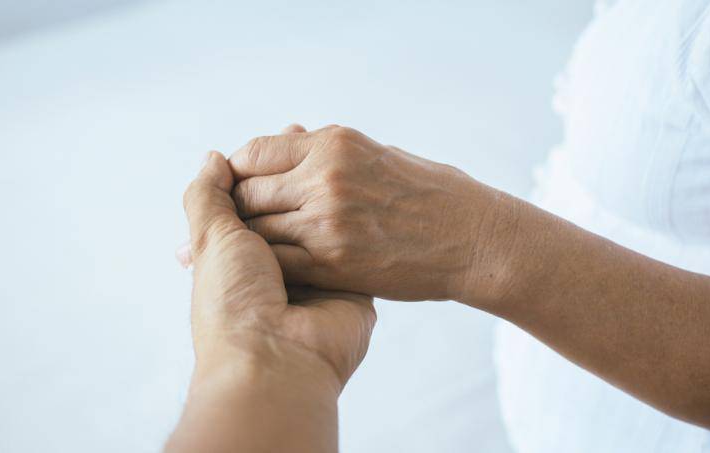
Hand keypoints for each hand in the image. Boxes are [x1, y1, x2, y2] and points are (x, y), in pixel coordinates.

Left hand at [181, 149, 375, 390]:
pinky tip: (367, 193)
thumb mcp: (210, 238)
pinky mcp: (348, 285)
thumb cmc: (233, 298)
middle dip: (303, 172)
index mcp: (240, 252)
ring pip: (324, 219)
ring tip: (346, 158)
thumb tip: (213, 158)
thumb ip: (208, 196)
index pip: (256, 193)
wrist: (275, 358)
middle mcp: (276, 261)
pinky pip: (353, 247)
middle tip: (321, 138)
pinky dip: (357, 222)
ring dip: (334, 190)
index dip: (269, 164)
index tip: (291, 134)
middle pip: (292, 202)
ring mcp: (314, 274)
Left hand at [225, 125, 511, 302]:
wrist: (473, 239)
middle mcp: (324, 176)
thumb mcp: (378, 154)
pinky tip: (275, 268)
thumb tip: (287, 144)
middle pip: (247, 190)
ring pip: (257, 227)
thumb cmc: (431, 195)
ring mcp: (328, 220)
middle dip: (237, 208)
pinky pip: (279, 260)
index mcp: (334, 142)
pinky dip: (271, 264)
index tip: (237, 186)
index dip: (237, 171)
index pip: (255, 152)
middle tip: (238, 223)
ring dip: (250, 239)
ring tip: (250, 249)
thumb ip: (328, 153)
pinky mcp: (335, 262)